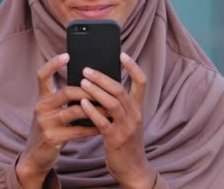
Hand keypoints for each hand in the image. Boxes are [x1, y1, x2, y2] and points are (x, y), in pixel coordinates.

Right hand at [16, 53, 99, 187]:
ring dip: (95, 110)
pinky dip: (91, 128)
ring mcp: (44, 123)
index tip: (68, 55)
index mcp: (42, 97)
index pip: (42, 75)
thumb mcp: (54, 111)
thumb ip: (66, 98)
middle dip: (89, 91)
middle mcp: (40, 107)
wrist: (37, 155)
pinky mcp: (51, 138)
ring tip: (110, 109)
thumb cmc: (52, 128)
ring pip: (74, 111)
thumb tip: (92, 83)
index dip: (53, 64)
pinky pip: (76, 131)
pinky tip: (102, 126)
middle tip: (106, 90)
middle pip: (66, 92)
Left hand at [79, 52, 155, 188]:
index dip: (132, 66)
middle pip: (120, 89)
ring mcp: (127, 127)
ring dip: (95, 91)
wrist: (133, 169)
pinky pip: (103, 122)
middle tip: (86, 69)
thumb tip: (101, 85)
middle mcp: (135, 115)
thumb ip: (119, 105)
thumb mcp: (127, 120)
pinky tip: (81, 103)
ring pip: (112, 103)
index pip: (141, 82)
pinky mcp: (116, 139)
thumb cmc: (126, 141)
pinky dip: (92, 111)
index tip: (121, 54)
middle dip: (102, 77)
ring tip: (82, 82)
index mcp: (138, 108)